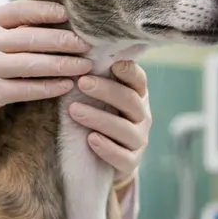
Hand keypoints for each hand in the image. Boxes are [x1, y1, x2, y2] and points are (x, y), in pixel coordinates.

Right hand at [0, 0, 92, 151]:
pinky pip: (26, 88)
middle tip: (86, 44)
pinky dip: (49, 87)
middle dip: (63, 40)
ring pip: (32, 63)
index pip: (17, 10)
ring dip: (62, 64)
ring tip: (83, 66)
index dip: (44, 11)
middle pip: (30, 37)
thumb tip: (50, 24)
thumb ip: (6, 32)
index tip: (66, 14)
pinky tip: (65, 85)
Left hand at [67, 60, 150, 189]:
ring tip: (75, 111)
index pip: (139, 80)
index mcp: (137, 95)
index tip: (111, 64)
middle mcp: (142, 117)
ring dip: (100, 118)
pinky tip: (90, 140)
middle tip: (81, 82)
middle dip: (106, 91)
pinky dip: (108, 148)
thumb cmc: (100, 117)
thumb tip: (76, 55)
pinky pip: (123, 157)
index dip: (128, 71)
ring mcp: (139, 141)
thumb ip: (96, 79)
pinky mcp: (131, 163)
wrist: (106, 159)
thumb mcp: (100, 98)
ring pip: (125, 130)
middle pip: (130, 101)